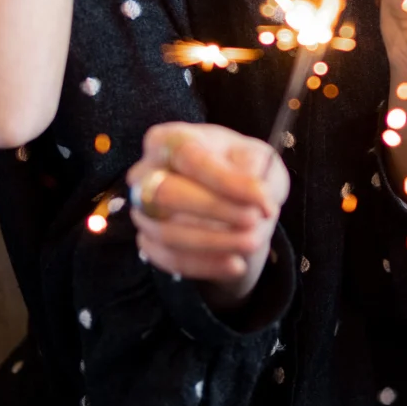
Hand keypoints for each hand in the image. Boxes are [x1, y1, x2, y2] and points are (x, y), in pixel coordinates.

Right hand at [127, 123, 289, 309]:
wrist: (233, 203)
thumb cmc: (241, 169)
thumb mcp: (259, 157)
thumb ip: (257, 168)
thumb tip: (253, 190)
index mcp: (168, 140)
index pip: (189, 157)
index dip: (227, 181)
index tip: (264, 199)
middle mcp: (145, 173)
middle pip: (167, 194)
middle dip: (215, 210)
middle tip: (254, 221)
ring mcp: (142, 211)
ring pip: (167, 232)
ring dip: (214, 242)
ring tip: (253, 243)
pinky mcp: (148, 242)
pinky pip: (169, 259)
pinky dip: (205, 265)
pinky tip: (236, 264)